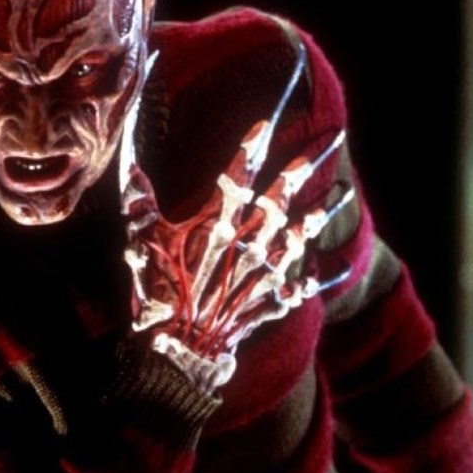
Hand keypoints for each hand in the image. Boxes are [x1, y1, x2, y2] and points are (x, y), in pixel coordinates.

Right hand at [118, 44, 352, 388]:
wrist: (180, 349)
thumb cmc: (158, 291)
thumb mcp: (141, 241)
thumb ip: (138, 198)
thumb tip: (127, 159)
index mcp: (217, 222)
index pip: (239, 172)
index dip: (252, 145)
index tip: (267, 123)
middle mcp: (249, 241)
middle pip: (282, 195)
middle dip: (304, 165)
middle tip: (330, 141)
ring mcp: (265, 272)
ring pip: (301, 234)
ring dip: (322, 211)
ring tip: (345, 191)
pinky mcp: (270, 301)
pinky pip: (302, 286)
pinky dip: (319, 275)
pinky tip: (332, 266)